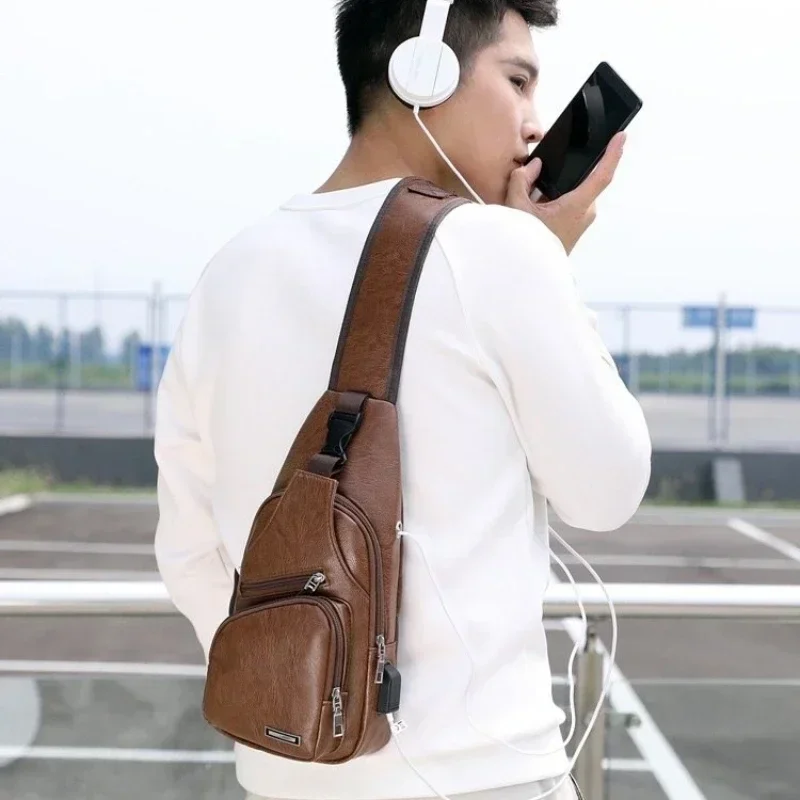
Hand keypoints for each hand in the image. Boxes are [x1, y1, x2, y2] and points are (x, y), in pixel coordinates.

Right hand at [505, 132, 626, 254]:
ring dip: (558, 190)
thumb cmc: (527, 245)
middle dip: (566, 175)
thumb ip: (522, 179)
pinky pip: (571, 204)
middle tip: (545, 177)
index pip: (602, 175)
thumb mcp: (516, 207)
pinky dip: (557, 200)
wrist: (530, 273)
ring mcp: (582, 221)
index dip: (613, 154)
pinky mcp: (576, 227)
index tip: (621, 137)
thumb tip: (534, 166)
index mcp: (577, 206)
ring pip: (575, 193)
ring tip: (536, 200)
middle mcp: (585, 213)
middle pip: (582, 181)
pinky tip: (539, 208)